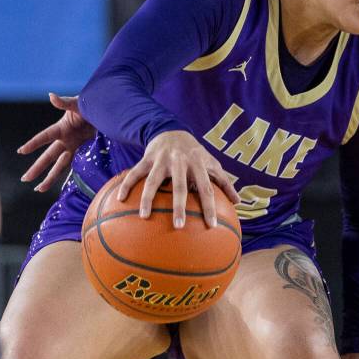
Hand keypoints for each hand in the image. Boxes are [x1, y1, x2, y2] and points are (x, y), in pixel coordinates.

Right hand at [18, 93, 94, 191]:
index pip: (45, 137)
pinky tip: (60, 184)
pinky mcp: (83, 148)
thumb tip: (51, 95)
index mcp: (62, 128)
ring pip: (59, 165)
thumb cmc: (90, 103)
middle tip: (25, 179)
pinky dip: (68, 173)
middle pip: (49, 156)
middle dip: (37, 168)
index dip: (34, 143)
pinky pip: (75, 163)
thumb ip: (65, 102)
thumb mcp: (78, 103)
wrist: (105, 109)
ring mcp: (74, 145)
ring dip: (50, 177)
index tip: (21, 151)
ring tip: (39, 189)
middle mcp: (65, 139)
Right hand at [117, 130, 240, 228]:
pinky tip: (120, 199)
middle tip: (179, 226)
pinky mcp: (147, 159)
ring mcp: (162, 160)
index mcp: (198, 164)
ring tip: (144, 216)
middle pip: (180, 186)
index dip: (209, 206)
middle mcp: (180, 162)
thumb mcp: (211, 163)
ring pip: (154, 181)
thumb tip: (238, 202)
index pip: (206, 189)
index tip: (211, 225)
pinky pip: (135, 173)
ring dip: (148, 198)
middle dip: (179, 206)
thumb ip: (224, 182)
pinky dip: (127, 185)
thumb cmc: (195, 153)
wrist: (172, 131)